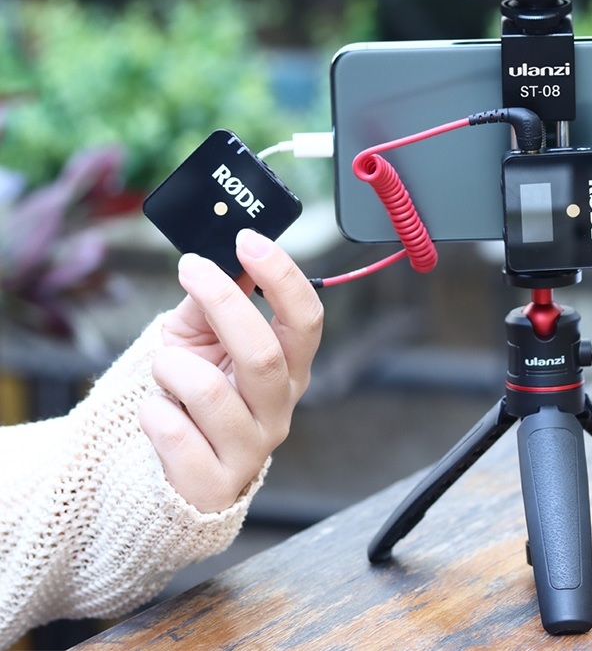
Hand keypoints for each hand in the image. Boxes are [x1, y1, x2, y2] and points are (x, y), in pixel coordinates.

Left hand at [139, 229, 322, 512]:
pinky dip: (153, 412)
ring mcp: (251, 449)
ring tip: (165, 368)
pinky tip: (158, 414)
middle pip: (265, 353)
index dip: (282, 276)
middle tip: (191, 269)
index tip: (247, 240)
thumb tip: (215, 256)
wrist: (176, 464)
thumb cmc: (195, 391)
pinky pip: (172, 433)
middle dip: (224, 303)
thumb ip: (211, 302)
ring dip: (173, 366)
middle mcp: (280, 407)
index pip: (306, 318)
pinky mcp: (214, 483)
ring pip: (210, 393)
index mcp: (289, 367)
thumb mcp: (202, 338)